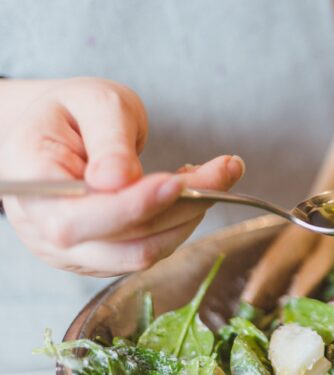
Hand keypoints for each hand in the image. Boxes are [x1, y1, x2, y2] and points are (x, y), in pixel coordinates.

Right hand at [0, 77, 243, 276]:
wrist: (62, 129)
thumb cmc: (74, 110)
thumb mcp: (94, 103)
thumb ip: (108, 140)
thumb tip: (117, 180)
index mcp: (30, 181)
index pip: (77, 218)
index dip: (131, 206)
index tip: (176, 182)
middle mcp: (44, 227)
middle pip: (120, 241)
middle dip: (182, 207)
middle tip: (225, 168)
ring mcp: (72, 250)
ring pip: (142, 252)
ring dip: (189, 216)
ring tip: (214, 174)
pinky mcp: (101, 256)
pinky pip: (147, 249)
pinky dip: (179, 222)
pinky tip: (191, 190)